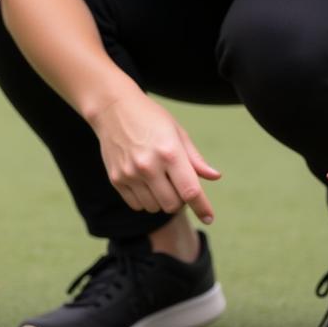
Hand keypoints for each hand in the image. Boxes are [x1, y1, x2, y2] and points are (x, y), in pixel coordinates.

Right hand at [90, 89, 219, 223]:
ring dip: (162, 200)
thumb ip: (195, 159)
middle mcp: (148, 166)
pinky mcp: (116, 179)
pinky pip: (136, 205)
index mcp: (169, 152)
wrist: (112, 108)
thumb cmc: (150, 118)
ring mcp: (130, 174)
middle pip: (173, 205)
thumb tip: (215, 177)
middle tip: (177, 184)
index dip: (203, 208)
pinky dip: (145, 200)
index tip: (209, 218)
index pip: (190, 191)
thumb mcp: (177, 132)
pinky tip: (145, 183)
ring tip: (159, 181)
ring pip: (154, 208)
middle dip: (180, 201)